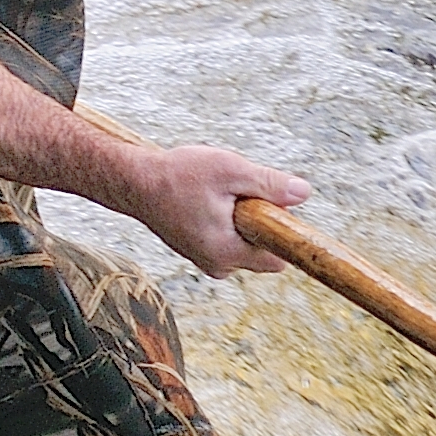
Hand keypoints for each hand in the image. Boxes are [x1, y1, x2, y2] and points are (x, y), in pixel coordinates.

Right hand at [117, 142, 309, 277]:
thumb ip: (269, 184)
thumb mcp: (230, 170)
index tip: (273, 206)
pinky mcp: (198, 250)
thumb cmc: (177, 175)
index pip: (277, 258)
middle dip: (261, 222)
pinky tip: (208, 199)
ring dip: (243, 220)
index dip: (282, 231)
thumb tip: (303, 193)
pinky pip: (228, 238)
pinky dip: (227, 220)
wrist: (133, 180)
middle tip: (239, 193)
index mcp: (227, 252)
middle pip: (263, 250)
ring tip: (219, 194)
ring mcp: (206, 259)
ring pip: (245, 243)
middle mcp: (217, 265)